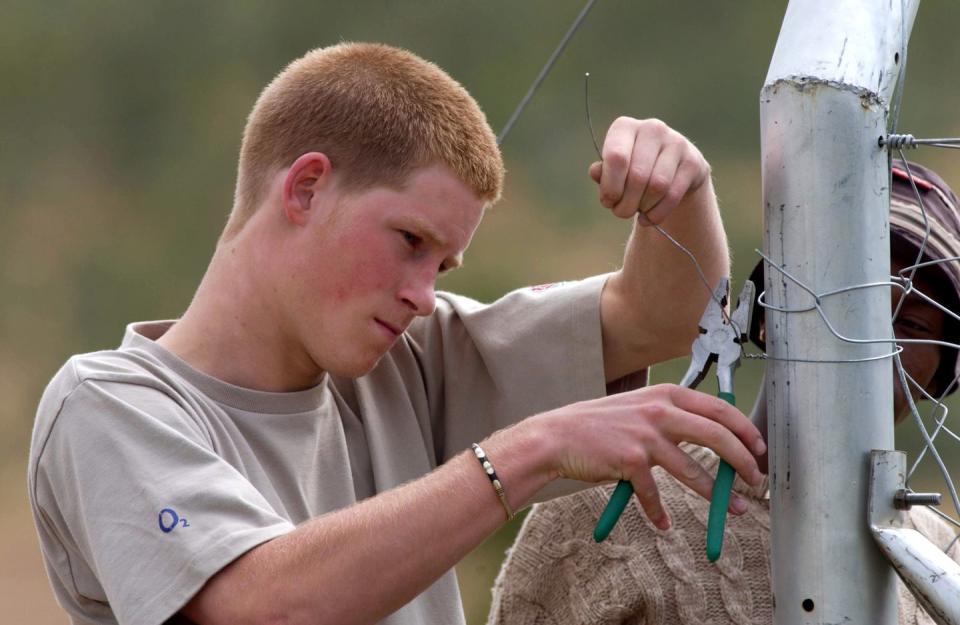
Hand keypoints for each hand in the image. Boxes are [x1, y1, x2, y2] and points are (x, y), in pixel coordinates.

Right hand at [526, 383, 764, 528]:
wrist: (556, 437)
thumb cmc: (595, 425)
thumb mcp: (637, 407)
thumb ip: (668, 415)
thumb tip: (706, 433)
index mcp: (665, 395)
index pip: (719, 408)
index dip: (745, 428)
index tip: (758, 446)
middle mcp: (659, 411)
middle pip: (717, 435)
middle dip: (743, 459)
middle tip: (754, 478)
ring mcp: (645, 436)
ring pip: (693, 469)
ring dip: (717, 493)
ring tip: (734, 507)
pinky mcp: (631, 461)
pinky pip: (654, 494)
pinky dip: (659, 513)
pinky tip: (663, 523)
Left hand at [588, 117, 710, 225]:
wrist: (669, 170)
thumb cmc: (631, 169)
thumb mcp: (613, 170)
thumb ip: (602, 172)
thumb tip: (596, 172)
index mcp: (625, 127)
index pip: (616, 158)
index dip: (610, 187)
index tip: (609, 202)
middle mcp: (652, 128)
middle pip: (638, 176)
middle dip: (626, 203)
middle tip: (621, 212)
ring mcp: (676, 142)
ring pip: (657, 186)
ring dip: (643, 207)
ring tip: (637, 211)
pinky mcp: (693, 161)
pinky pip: (673, 195)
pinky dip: (658, 213)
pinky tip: (649, 217)